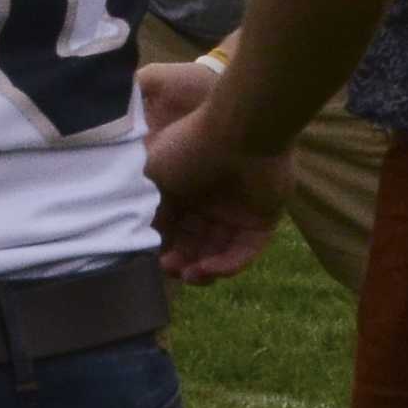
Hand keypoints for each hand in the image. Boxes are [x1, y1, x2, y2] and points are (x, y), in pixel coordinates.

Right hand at [142, 62, 283, 284]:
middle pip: (197, 245)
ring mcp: (237, 214)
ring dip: (204, 269)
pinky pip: (245, 251)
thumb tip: (146, 238)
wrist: (239, 131)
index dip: (165, 248)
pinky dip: (227, 264)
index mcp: (186, 191)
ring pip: (220, 253)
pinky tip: (209, 269)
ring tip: (190, 275)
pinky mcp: (261, 221)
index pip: (175, 230)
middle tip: (173, 270)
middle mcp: (211, 204)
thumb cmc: (190, 147)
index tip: (156, 259)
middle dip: (183, 262)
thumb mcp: (156, 177)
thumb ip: (152, 209)